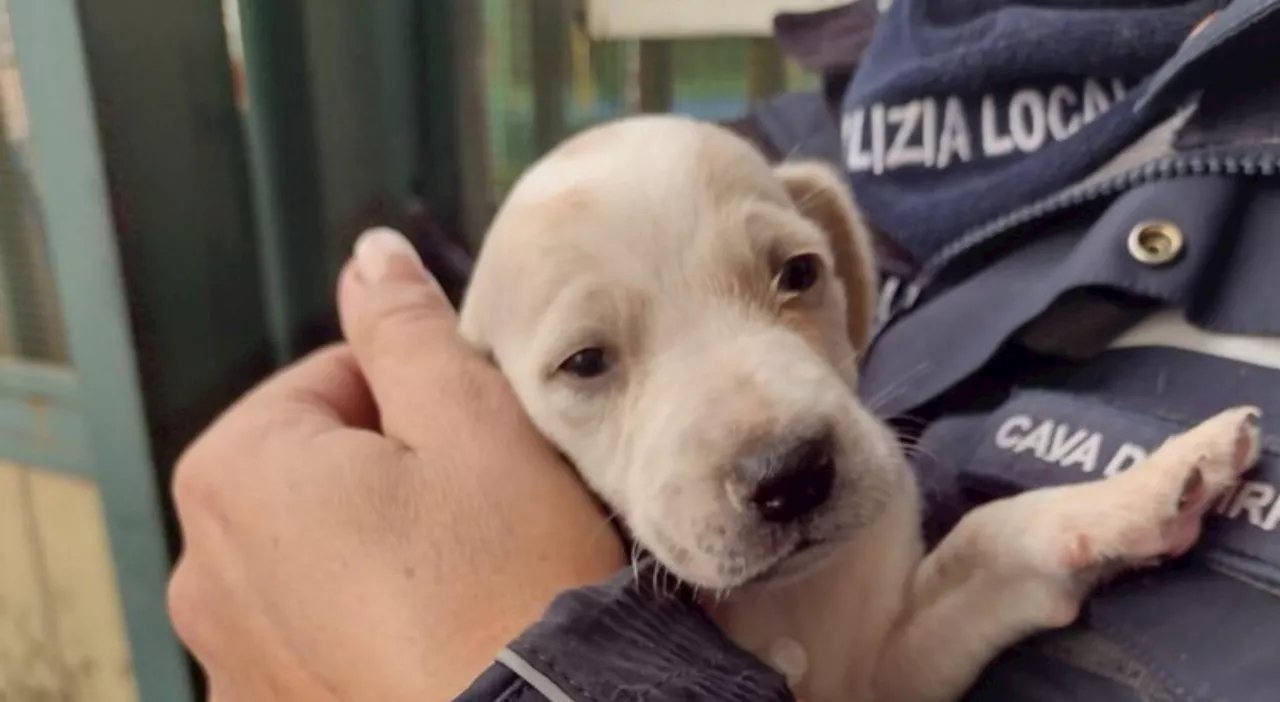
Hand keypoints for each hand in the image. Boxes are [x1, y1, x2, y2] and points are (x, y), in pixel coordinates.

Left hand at [168, 228, 624, 700]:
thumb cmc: (512, 581)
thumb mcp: (472, 421)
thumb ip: (405, 328)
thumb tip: (369, 257)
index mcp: (238, 471)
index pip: (335, 378)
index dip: (423, 394)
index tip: (479, 438)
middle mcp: (204, 567)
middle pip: (319, 465)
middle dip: (395, 468)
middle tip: (481, 505)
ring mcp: (229, 656)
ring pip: (318, 550)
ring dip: (379, 544)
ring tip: (464, 573)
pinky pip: (317, 632)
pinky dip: (368, 620)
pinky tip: (436, 632)